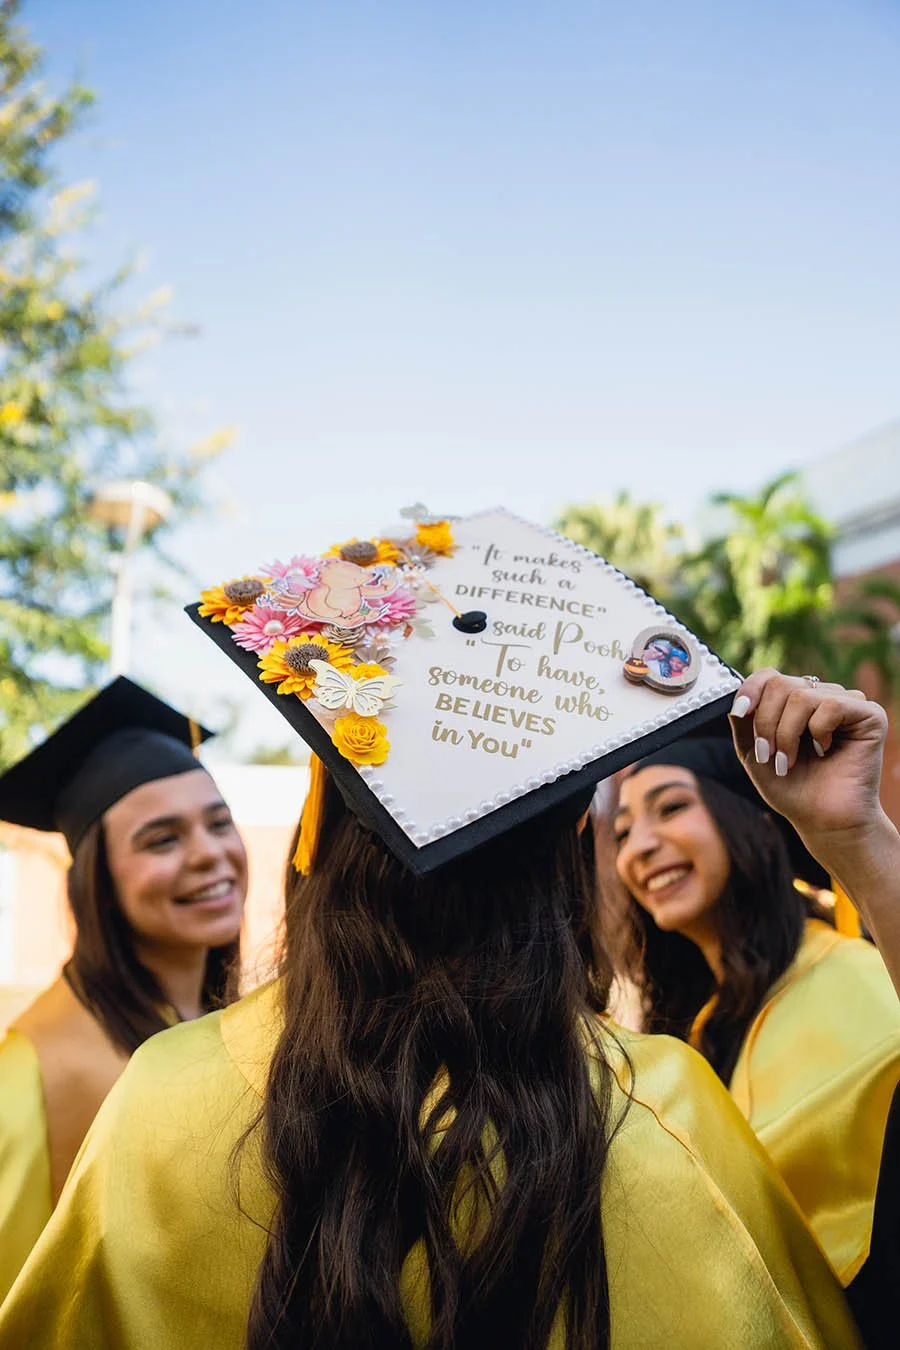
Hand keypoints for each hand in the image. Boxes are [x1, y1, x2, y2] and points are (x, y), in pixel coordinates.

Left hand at [728, 669, 889, 847]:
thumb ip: (743, 724)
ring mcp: (847, 704)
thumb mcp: (753, 754)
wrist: (822, 820)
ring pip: (802, 696)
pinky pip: (831, 705)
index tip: (740, 712)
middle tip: (768, 754)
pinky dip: (818, 731)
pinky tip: (824, 751)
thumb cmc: (792, 789)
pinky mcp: (870, 715)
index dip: (750, 690)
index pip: (770, 676)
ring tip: (790, 761)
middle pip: (780, 684)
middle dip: (766, 722)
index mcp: (795, 703)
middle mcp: (822, 697)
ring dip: (787, 733)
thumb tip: (734, 698)